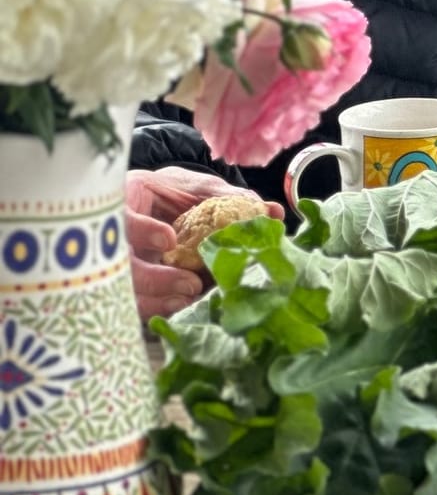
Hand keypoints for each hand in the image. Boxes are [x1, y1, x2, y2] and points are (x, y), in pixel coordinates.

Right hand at [125, 168, 281, 322]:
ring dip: (156, 298)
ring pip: (119, 289)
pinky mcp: (122, 285)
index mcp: (124, 202)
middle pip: (114, 264)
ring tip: (189, 299)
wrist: (151, 201)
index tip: (169, 238)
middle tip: (191, 284)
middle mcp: (109, 236)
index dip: (142, 230)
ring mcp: (110, 264)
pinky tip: (181, 306)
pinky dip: (156, 307)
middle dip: (153, 278)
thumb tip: (270, 211)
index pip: (120, 217)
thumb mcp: (195, 187)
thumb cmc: (171, 191)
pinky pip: (131, 303)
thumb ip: (227, 197)